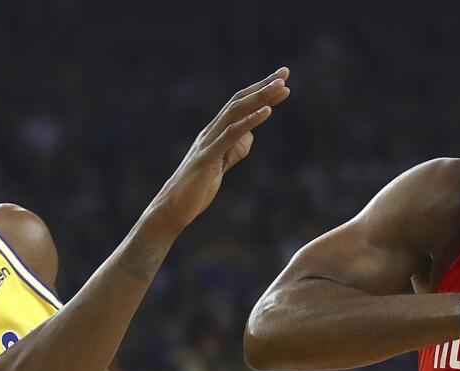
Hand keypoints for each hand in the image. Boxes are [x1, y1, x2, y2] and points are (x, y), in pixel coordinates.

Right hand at [143, 67, 290, 234]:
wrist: (173, 208)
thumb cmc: (196, 189)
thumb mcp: (221, 165)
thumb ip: (234, 150)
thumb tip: (250, 137)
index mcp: (214, 132)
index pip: (239, 105)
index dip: (260, 91)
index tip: (281, 79)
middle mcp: (211, 131)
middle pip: (239, 101)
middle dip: (263, 86)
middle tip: (286, 73)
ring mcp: (208, 142)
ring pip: (235, 112)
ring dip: (260, 97)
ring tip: (281, 87)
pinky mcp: (208, 156)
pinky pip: (231, 134)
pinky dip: (250, 121)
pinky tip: (267, 111)